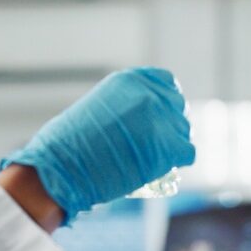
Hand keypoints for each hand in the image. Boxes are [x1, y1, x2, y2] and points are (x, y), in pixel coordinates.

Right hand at [0, 67, 195, 224]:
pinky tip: (161, 169)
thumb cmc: (68, 146)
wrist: (63, 168)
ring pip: (183, 130)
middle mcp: (150, 94)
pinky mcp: (169, 147)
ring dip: (172, 144)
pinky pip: (186, 152)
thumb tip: (135, 124)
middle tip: (157, 144)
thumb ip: (120, 109)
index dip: (163, 103)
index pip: (165, 83)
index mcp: (130, 80)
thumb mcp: (95, 110)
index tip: (158, 118)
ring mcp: (162, 119)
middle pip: (176, 106)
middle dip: (169, 125)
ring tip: (156, 159)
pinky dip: (176, 162)